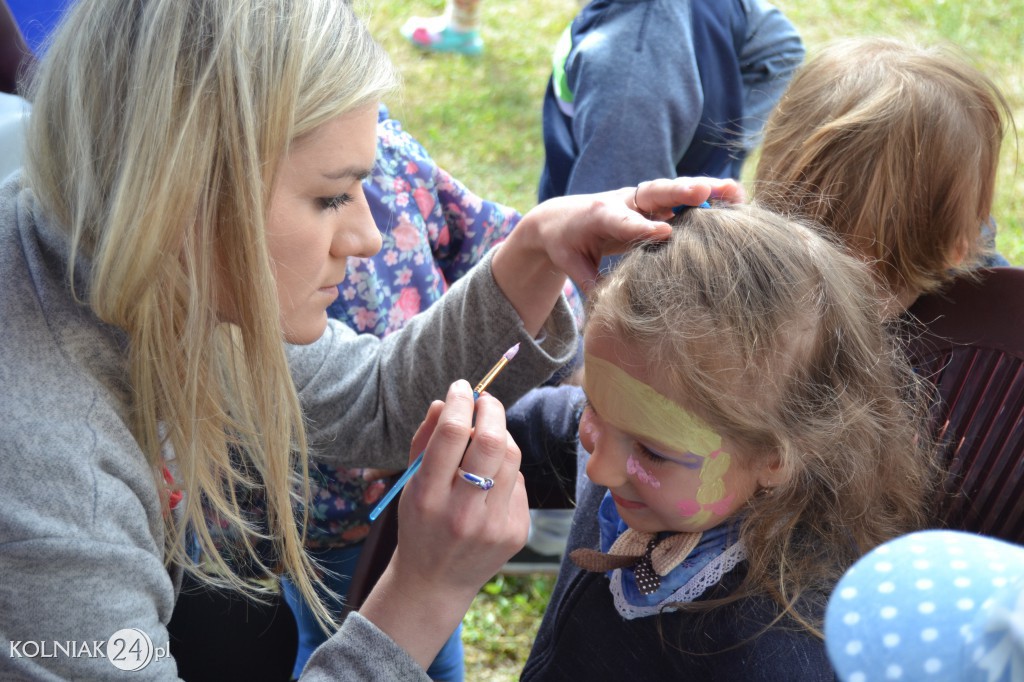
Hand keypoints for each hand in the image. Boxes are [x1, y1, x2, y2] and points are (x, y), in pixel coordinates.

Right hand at [358, 381, 528, 668]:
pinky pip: (519, 482)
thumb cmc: (420, 523)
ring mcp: (493, 526)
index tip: (461, 388)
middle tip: (485, 400)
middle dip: (491, 409)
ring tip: (487, 438)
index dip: (460, 401)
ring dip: (501, 437)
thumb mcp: (410, 484)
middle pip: (492, 441)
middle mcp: (461, 513)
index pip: (451, 434)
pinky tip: (491, 480)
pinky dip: (506, 471)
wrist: (435, 583)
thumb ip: (425, 440)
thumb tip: (446, 401)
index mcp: (427, 496)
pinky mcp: (516, 533)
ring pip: (512, 458)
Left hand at [492, 177, 743, 333]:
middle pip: (652, 193)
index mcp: (599, 217)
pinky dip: (709, 194)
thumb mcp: (571, 264)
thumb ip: (588, 283)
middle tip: (701, 191)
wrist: (563, 216)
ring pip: (673, 190)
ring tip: (735, 191)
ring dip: (705, 189)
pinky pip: (683, 196)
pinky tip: (737, 197)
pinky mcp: (656, 202)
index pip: (623, 222)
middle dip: (677, 192)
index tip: (664, 232)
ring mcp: (642, 199)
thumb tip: (602, 313)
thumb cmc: (568, 243)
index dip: (642, 227)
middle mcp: (624, 202)